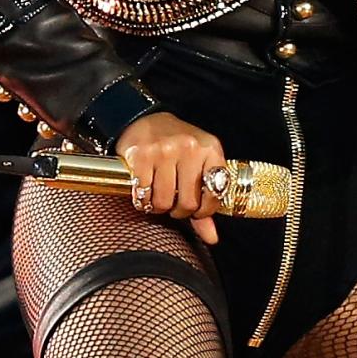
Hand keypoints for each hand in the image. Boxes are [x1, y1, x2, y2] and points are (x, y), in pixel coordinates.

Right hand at [117, 111, 227, 240]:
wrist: (146, 120)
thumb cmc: (177, 147)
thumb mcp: (198, 166)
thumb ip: (206, 202)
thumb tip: (212, 238)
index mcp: (211, 149)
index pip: (215, 194)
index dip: (204, 210)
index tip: (195, 209)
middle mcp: (190, 147)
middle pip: (188, 202)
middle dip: (179, 211)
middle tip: (173, 204)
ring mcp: (165, 150)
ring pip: (164, 201)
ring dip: (159, 207)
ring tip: (158, 197)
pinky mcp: (141, 156)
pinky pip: (143, 194)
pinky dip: (142, 201)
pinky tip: (144, 192)